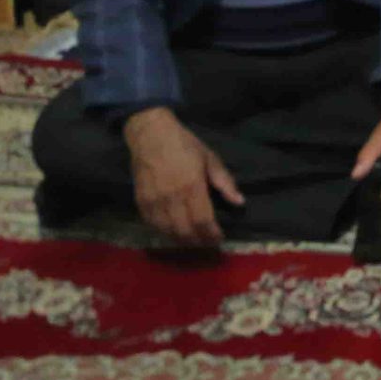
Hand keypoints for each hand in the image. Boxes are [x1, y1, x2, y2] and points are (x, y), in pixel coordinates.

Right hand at [124, 107, 241, 246]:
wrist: (151, 136)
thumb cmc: (185, 145)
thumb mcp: (210, 158)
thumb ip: (225, 182)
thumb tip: (239, 202)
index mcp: (191, 187)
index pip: (203, 221)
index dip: (212, 234)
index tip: (219, 238)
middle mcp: (171, 198)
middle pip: (185, 231)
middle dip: (198, 242)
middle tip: (208, 243)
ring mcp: (154, 202)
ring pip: (168, 232)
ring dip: (181, 241)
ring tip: (193, 241)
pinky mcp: (141, 203)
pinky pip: (152, 226)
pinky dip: (164, 233)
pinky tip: (174, 233)